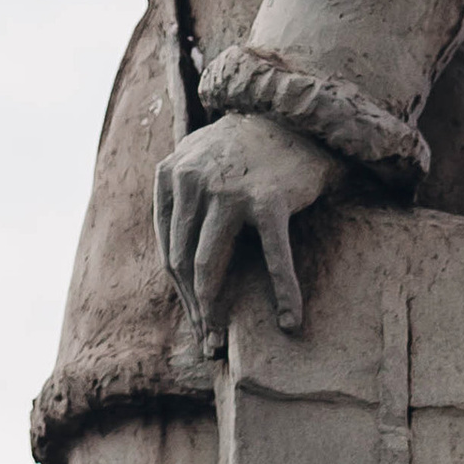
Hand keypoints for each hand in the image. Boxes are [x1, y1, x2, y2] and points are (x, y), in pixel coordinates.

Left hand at [154, 113, 345, 347]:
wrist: (294, 120)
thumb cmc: (248, 153)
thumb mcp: (199, 162)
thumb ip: (179, 198)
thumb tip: (174, 258)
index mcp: (171, 176)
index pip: (169, 249)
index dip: (181, 293)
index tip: (196, 322)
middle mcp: (193, 181)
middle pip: (182, 262)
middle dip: (194, 309)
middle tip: (207, 342)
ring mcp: (230, 191)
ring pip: (208, 265)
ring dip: (215, 311)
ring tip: (223, 341)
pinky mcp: (269, 201)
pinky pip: (274, 258)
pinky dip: (285, 293)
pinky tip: (290, 321)